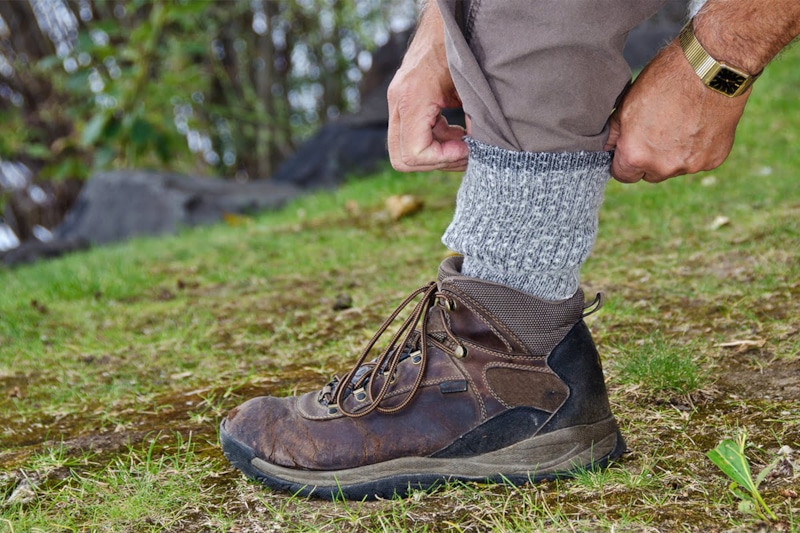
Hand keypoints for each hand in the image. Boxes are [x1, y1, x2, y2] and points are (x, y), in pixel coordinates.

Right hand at [387, 4, 468, 171]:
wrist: (446, 20)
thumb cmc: (460, 47)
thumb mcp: (472, 85)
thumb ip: (476, 118)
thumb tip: (481, 148)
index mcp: (413, 97)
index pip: (415, 152)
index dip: (442, 159)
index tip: (466, 150)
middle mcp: (398, 102)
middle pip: (402, 158)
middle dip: (435, 162)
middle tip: (464, 153)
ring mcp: (397, 103)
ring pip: (405, 151)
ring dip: (436, 153)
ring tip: (464, 142)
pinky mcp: (404, 104)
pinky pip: (411, 137)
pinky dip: (434, 142)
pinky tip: (456, 132)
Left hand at [605, 42, 749, 182]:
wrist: (712, 68)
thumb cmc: (665, 80)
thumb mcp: (627, 104)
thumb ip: (614, 133)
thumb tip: (607, 148)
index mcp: (636, 156)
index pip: (623, 175)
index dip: (624, 161)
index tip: (631, 147)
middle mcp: (662, 167)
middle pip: (650, 174)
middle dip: (650, 158)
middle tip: (658, 129)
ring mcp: (690, 165)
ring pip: (675, 168)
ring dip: (674, 154)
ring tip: (680, 122)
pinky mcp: (713, 159)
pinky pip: (698, 160)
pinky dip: (697, 148)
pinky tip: (698, 124)